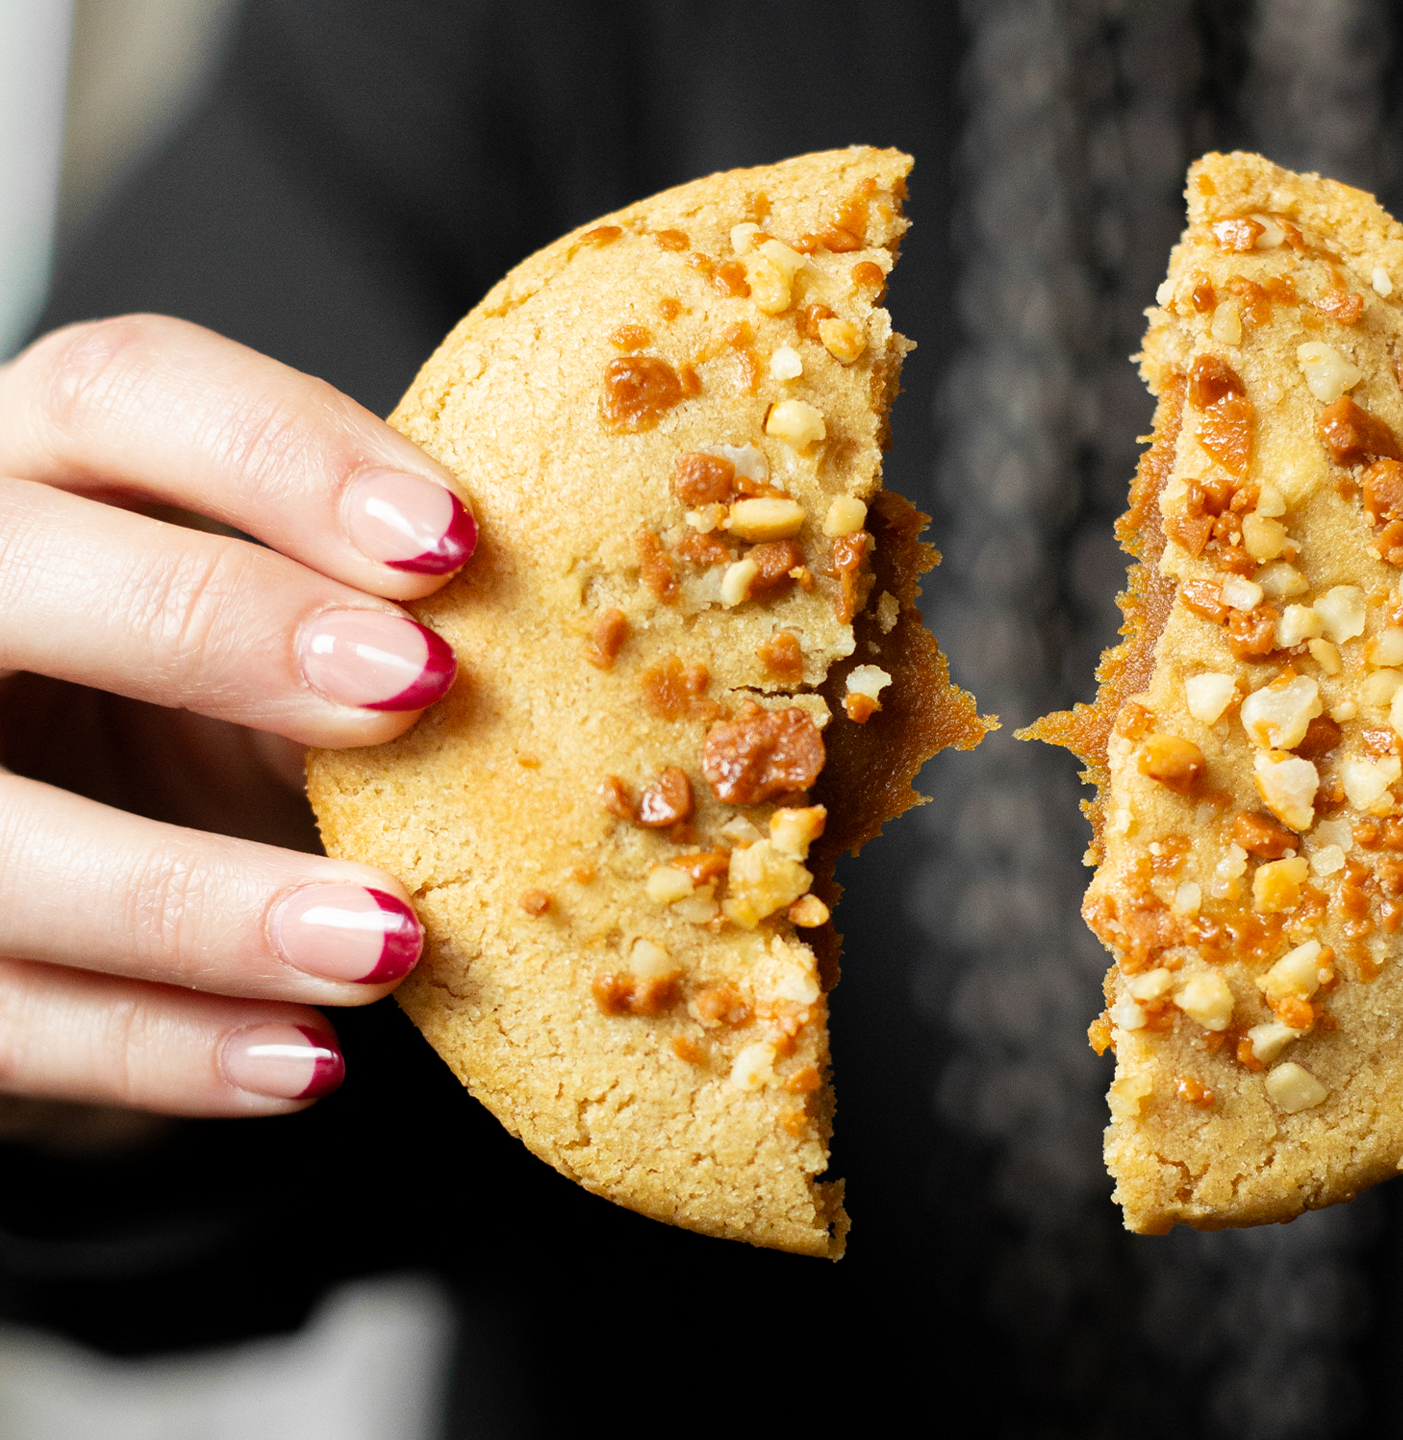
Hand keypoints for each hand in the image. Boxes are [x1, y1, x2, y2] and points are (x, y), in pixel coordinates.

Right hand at [0, 315, 474, 1116]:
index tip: (452, 542)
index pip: (123, 393)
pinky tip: (301, 1063)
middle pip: (18, 567)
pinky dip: (154, 1049)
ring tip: (385, 944)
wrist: (69, 803)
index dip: (283, 456)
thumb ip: (370, 609)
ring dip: (191, 900)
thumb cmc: (195, 684)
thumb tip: (586, 654)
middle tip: (415, 691)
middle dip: (212, 624)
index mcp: (42, 462)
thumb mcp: (273, 615)